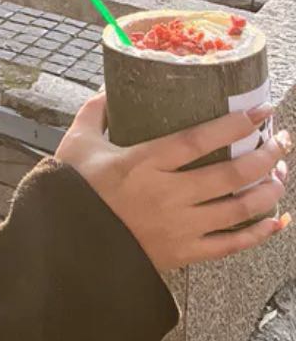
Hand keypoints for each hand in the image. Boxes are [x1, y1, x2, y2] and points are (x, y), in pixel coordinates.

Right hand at [55, 93, 291, 272]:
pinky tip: (277, 219)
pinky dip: (260, 232)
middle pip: (230, 174)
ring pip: (238, 208)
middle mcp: (168, 194)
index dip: (235, 125)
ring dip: (267, 190)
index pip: (199, 140)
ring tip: (280, 173)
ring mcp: (179, 227)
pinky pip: (231, 244)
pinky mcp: (183, 253)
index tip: (261, 111)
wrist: (66, 244)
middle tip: (281, 140)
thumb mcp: (78, 143)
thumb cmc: (72, 190)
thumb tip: (112, 87)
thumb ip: (96, 111)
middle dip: (265, 155)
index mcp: (143, 162)